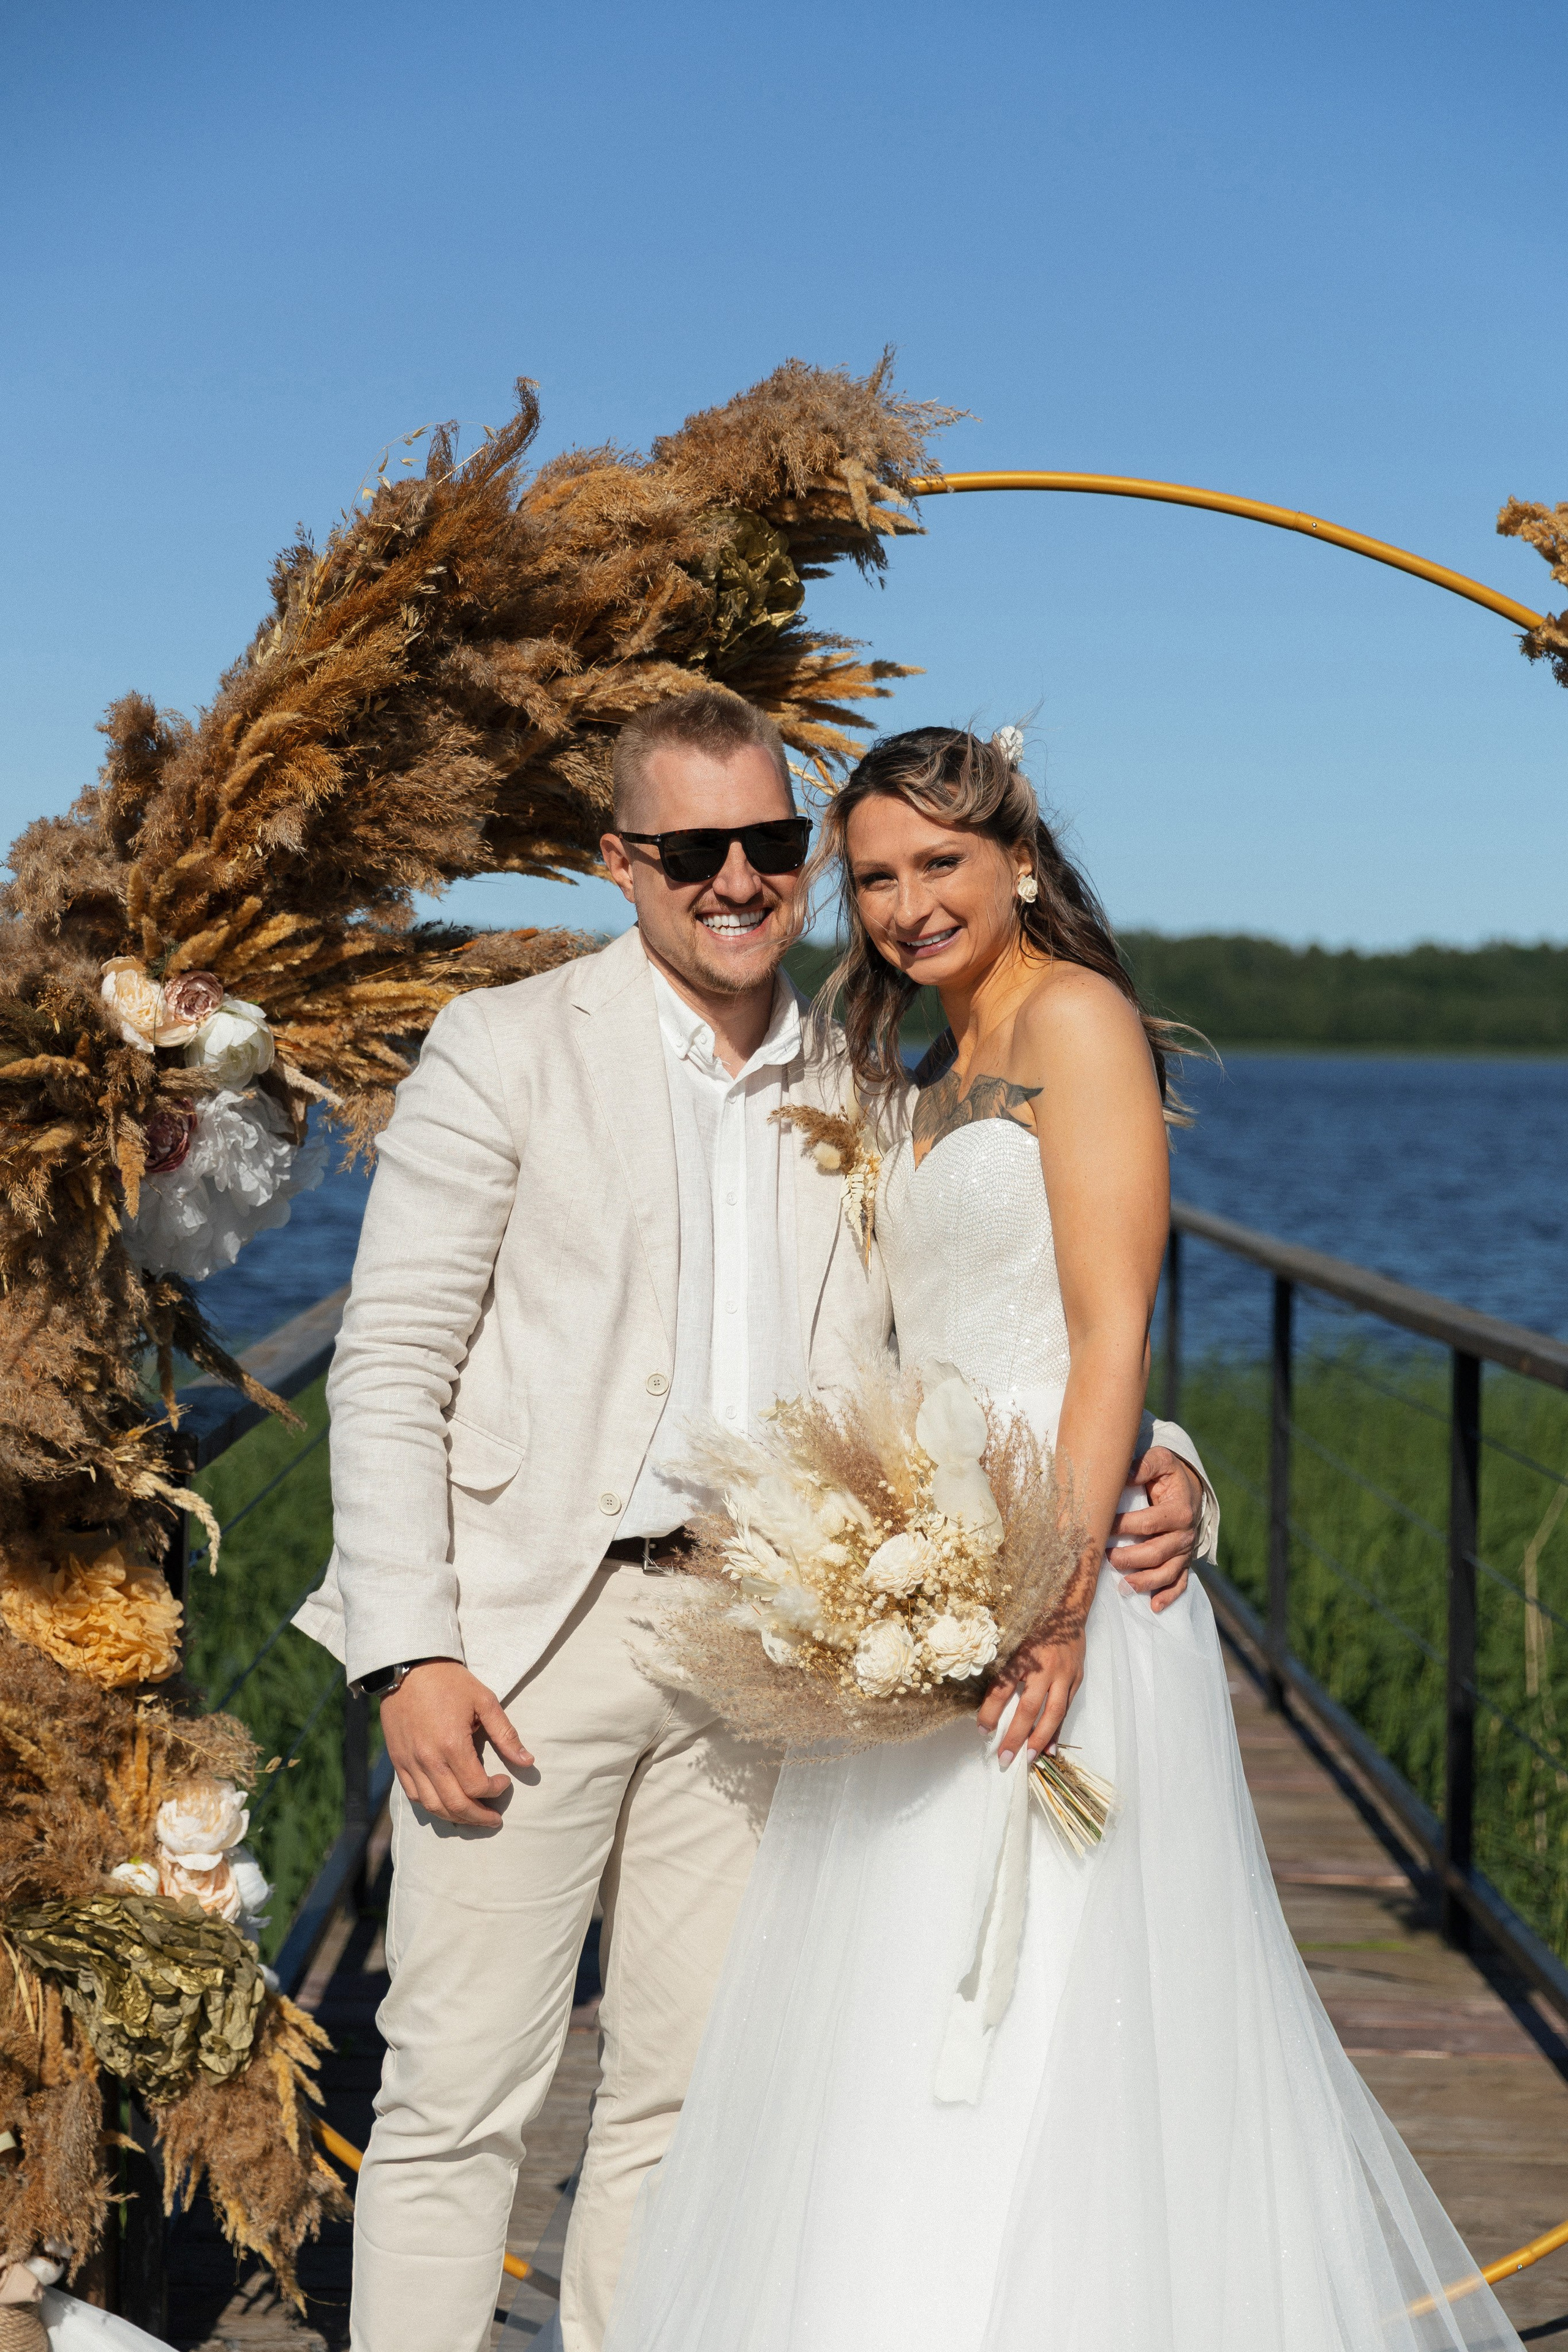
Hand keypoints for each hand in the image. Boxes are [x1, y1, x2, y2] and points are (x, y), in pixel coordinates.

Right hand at [380, 1659, 532, 1827]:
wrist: (407, 1667)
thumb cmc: (449, 1681)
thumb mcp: (484, 1700)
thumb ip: (506, 1734)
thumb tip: (528, 1762)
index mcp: (452, 1744)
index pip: (476, 1787)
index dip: (495, 1791)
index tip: (504, 1782)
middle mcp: (428, 1759)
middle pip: (454, 1805)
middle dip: (478, 1818)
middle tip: (494, 1819)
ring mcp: (410, 1763)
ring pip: (432, 1806)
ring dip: (456, 1818)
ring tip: (473, 1817)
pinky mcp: (398, 1762)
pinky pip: (413, 1796)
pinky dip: (432, 1806)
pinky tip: (446, 1804)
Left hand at [977, 1630, 1087, 1767]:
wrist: (1067, 1612)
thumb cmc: (1033, 1628)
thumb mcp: (1013, 1642)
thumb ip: (1004, 1670)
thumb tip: (990, 1703)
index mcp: (1023, 1656)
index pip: (1002, 1688)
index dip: (990, 1711)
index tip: (982, 1731)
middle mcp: (1044, 1667)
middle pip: (1028, 1707)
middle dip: (1016, 1736)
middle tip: (1004, 1759)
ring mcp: (1064, 1674)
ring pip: (1053, 1712)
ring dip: (1040, 1738)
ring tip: (1028, 1758)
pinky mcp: (1076, 1679)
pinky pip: (1067, 1710)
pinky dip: (1058, 1731)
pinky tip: (1050, 1749)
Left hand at [1112, 1445, 1202, 1612]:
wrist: (1190, 1490)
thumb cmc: (1168, 1475)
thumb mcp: (1161, 1461)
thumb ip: (1144, 1465)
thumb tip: (1124, 1472)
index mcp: (1179, 1511)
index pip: (1149, 1523)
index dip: (1124, 1526)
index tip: (1101, 1526)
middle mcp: (1185, 1535)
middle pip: (1157, 1553)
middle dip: (1129, 1558)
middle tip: (1104, 1558)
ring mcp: (1185, 1552)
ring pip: (1167, 1573)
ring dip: (1145, 1582)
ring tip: (1123, 1586)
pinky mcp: (1184, 1562)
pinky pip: (1180, 1583)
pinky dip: (1168, 1596)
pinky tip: (1154, 1607)